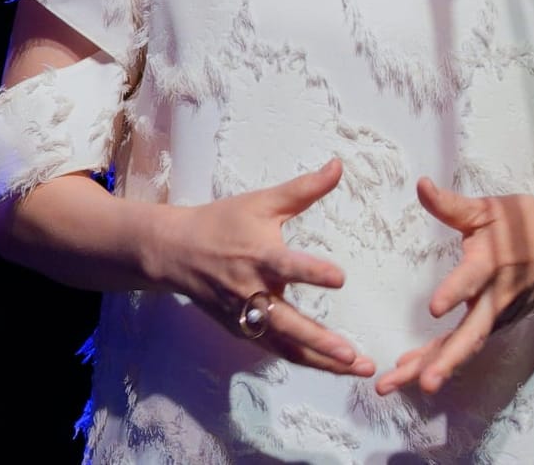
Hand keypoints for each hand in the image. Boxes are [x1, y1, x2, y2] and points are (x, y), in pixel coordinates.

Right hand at [150, 157, 374, 377]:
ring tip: (357, 366)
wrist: (175, 252)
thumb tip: (338, 166)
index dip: (312, 273)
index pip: (288, 267)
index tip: (340, 278)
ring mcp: (246, 317)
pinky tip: (332, 366)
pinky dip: (304, 360)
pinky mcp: (242, 330)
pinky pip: (277, 350)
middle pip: (288, 323)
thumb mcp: (261, 201)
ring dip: (322, 360)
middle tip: (352, 354)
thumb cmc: (222, 222)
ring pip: (286, 346)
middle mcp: (252, 292)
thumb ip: (303, 189)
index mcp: (258, 256)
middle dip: (321, 341)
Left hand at [375, 178, 533, 396]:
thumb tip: (420, 184)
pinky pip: (466, 344)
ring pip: (465, 346)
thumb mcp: (491, 208)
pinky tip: (411, 371)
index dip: (455, 292)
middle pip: (470, 335)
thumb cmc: (528, 223)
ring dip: (433, 367)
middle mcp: (496, 297)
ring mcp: (499, 315)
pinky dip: (440, 359)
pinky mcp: (498, 324)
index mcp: (493, 262)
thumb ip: (451, 204)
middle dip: (444, 360)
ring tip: (395, 383)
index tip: (435, 309)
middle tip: (422, 383)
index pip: (472, 279)